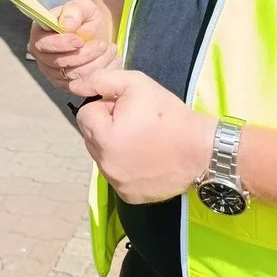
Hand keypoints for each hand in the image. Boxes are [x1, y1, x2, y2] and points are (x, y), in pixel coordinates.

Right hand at [28, 0, 117, 92]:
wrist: (97, 35)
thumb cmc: (86, 19)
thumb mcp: (83, 7)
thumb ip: (74, 11)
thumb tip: (65, 25)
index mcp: (39, 33)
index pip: (42, 44)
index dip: (61, 44)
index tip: (80, 40)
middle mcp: (41, 55)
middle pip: (57, 62)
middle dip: (83, 55)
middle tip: (103, 44)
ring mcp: (51, 72)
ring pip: (71, 75)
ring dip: (94, 64)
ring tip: (109, 50)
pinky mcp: (65, 84)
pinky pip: (81, 85)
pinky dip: (98, 74)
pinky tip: (109, 61)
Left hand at [74, 69, 215, 204]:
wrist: (202, 149)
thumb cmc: (168, 115)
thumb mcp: (136, 84)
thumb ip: (101, 80)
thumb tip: (74, 85)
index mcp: (104, 137)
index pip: (86, 114)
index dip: (106, 106)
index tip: (128, 109)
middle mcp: (105, 165)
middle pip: (90, 136)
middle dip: (106, 126)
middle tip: (135, 122)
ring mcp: (116, 184)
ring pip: (101, 156)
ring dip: (113, 146)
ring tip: (141, 140)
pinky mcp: (129, 196)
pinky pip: (116, 175)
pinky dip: (124, 166)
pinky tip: (145, 158)